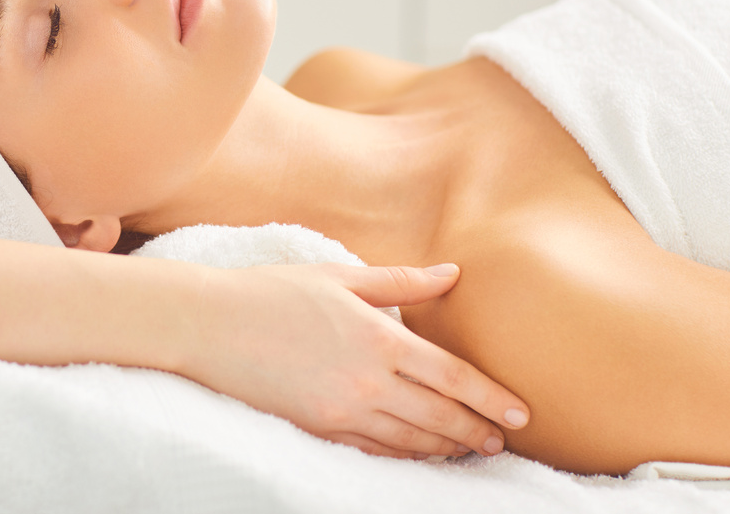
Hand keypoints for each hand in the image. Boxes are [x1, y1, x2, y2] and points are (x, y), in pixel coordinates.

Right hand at [186, 262, 528, 459]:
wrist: (208, 324)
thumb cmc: (271, 292)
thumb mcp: (338, 276)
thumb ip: (401, 282)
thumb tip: (452, 273)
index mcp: (378, 337)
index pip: (451, 376)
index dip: (491, 397)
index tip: (521, 412)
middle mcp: (367, 380)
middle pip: (439, 415)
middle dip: (477, 430)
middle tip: (504, 440)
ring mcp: (341, 409)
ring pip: (410, 440)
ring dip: (446, 447)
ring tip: (470, 450)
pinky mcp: (317, 427)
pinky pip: (372, 450)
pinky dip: (402, 456)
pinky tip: (417, 454)